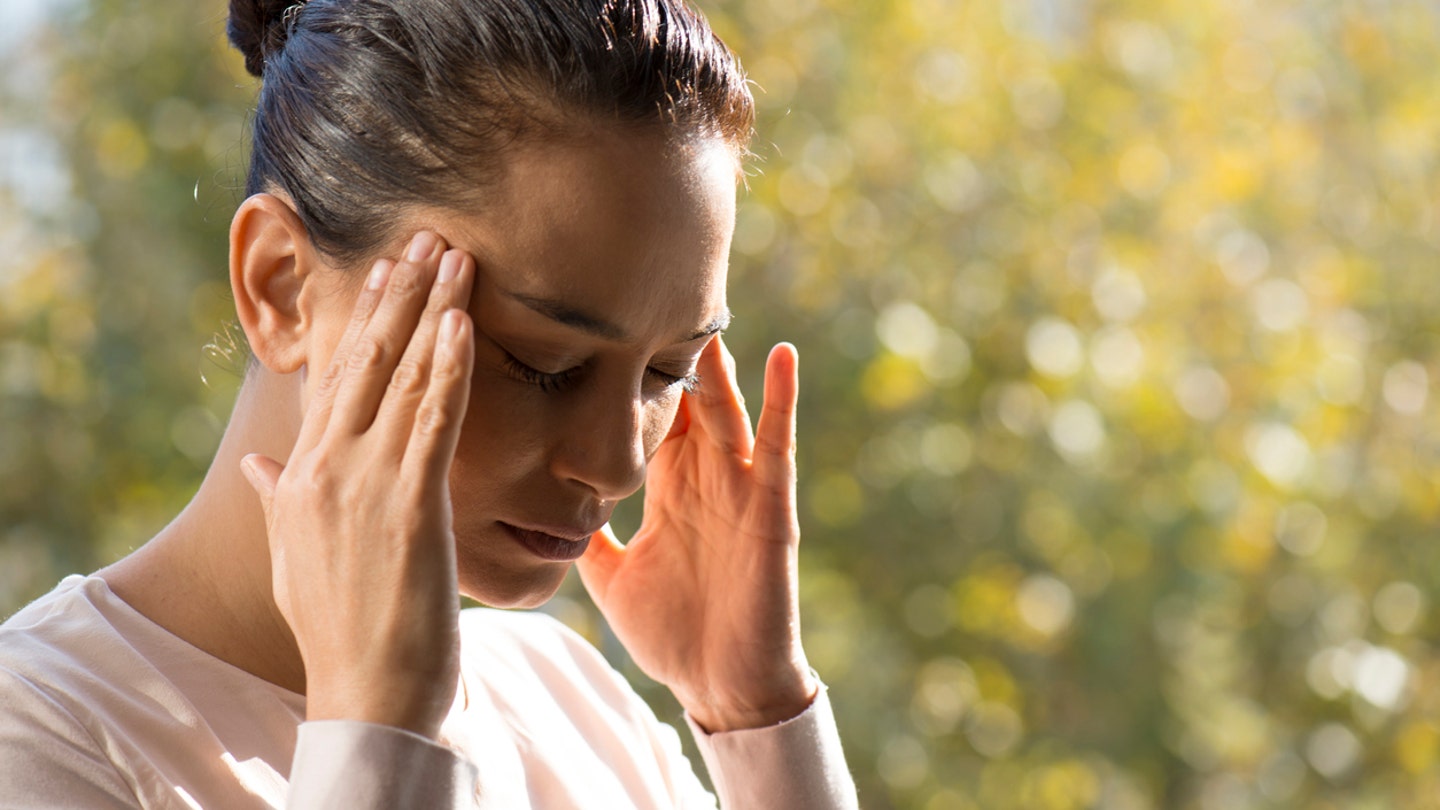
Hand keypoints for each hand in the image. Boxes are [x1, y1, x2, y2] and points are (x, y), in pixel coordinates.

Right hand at [239, 232, 475, 739]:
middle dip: (397, 294)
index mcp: (301, 475)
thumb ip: (278, 498)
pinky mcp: (410, 505)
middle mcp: (325, 467)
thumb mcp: (295, 555)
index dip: (362, 319)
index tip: (384, 272)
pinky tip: (463, 325)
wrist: (364, 691)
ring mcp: (364, 483)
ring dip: (431, 311)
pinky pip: (432, 422)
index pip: (335, 378)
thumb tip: (258, 461)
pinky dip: (448, 369)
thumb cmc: (338, 629)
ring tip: (453, 256)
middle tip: (424, 237)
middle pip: (365, 361)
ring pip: (401, 378)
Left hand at [578, 337, 816, 731]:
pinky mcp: (770, 505)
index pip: (644, 414)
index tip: (594, 321)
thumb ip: (588, 536)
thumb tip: (539, 509)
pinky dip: (782, 398)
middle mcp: (703, 475)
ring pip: (723, 406)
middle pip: (683, 395)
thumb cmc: (672, 632)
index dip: (623, 371)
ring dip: (714, 360)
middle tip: (643, 286)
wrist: (720, 683)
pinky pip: (778, 443)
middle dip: (665, 346)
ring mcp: (739, 485)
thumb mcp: (612, 575)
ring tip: (701, 303)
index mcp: (667, 487)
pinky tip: (780, 352)